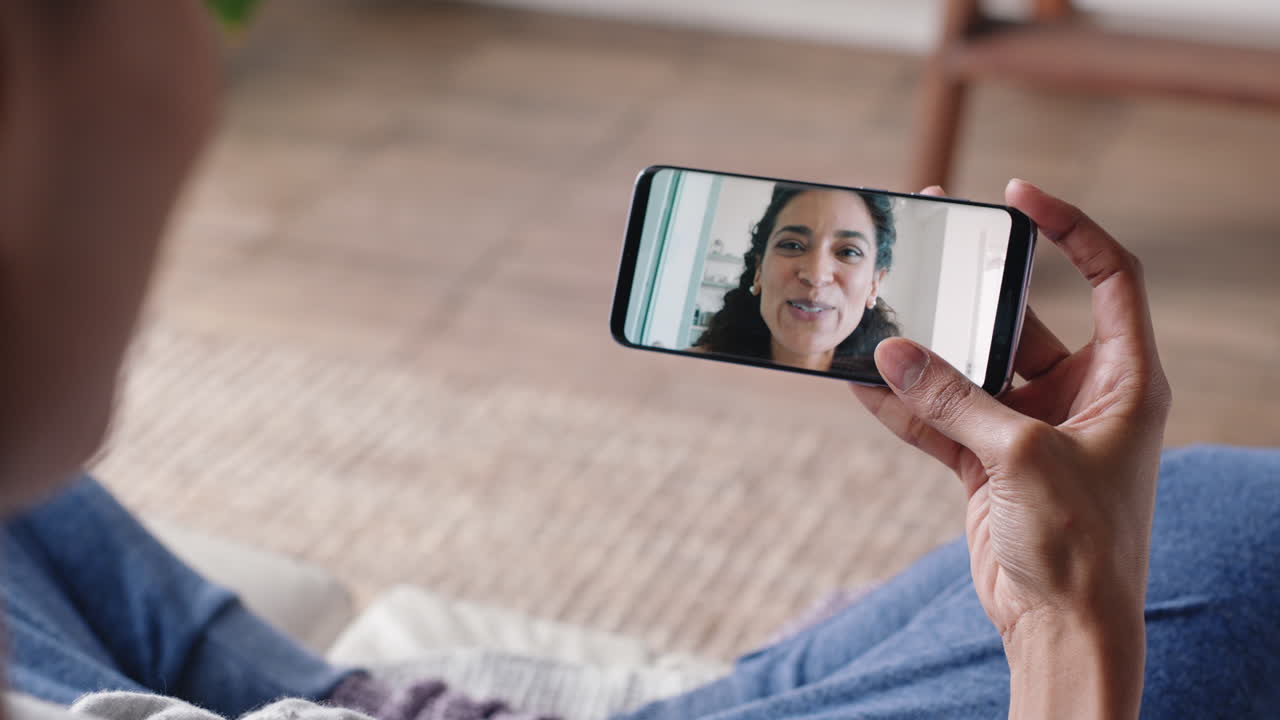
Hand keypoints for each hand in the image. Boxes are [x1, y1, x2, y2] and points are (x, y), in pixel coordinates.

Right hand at [851, 180, 1171, 717]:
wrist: (1065, 626)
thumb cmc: (1083, 542)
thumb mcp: (1023, 455)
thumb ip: (954, 398)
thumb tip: (892, 350)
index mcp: (1123, 378)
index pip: (1109, 277)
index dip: (1070, 228)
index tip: (1017, 197)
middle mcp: (1080, 394)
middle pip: (1025, 317)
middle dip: (975, 284)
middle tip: (932, 237)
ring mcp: (1029, 429)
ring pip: (971, 369)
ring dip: (927, 350)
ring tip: (880, 307)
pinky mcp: (989, 463)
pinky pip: (940, 419)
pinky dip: (904, 405)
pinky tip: (860, 381)